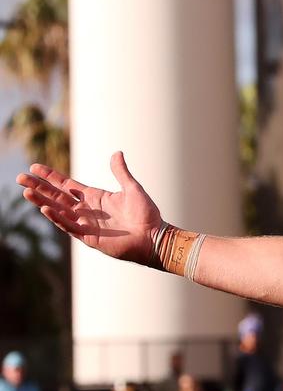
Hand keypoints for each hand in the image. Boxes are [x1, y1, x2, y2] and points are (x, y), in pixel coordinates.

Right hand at [15, 151, 162, 264]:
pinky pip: (69, 226)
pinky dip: (57, 217)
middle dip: (39, 187)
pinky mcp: (88, 237)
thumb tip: (116, 153)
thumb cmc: (146, 214)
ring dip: (42, 201)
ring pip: (58, 210)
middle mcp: (87, 210)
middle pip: (57, 196)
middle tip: (20, 177)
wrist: (154, 237)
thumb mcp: (132, 188)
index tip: (35, 167)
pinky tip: (45, 208)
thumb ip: (121, 172)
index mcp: (95, 197)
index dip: (51, 176)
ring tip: (26, 191)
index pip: (67, 184)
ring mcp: (86, 223)